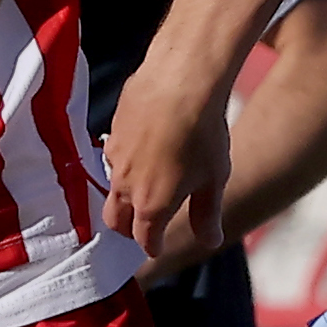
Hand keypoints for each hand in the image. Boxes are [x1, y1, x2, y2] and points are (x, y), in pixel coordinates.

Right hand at [101, 54, 232, 266]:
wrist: (181, 79)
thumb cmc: (203, 132)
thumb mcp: (214, 178)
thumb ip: (207, 214)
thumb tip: (211, 241)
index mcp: (151, 204)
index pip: (143, 238)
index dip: (152, 246)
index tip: (156, 247)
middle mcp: (126, 184)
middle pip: (115, 220)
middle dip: (128, 228)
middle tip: (142, 226)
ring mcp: (115, 155)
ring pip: (112, 186)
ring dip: (125, 193)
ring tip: (145, 184)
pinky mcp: (113, 128)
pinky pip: (114, 154)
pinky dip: (126, 161)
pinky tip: (145, 147)